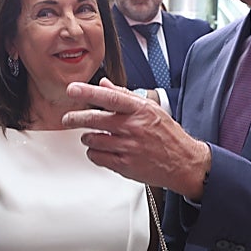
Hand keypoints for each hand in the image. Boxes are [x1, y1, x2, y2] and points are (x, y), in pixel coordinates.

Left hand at [62, 78, 210, 198]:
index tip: (72, 89)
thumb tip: (103, 85)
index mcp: (139, 110)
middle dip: (75, 118)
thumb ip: (125, 95)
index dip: (87, 92)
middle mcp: (133, 127)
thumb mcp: (150, 108)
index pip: (109, 97)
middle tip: (67, 118)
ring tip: (91, 136)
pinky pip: (97, 157)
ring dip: (87, 138)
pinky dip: (94, 153)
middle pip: (95, 119)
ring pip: (93, 139)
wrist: (183, 162)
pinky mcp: (125, 165)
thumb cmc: (167, 134)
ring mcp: (128, 147)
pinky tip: (99, 150)